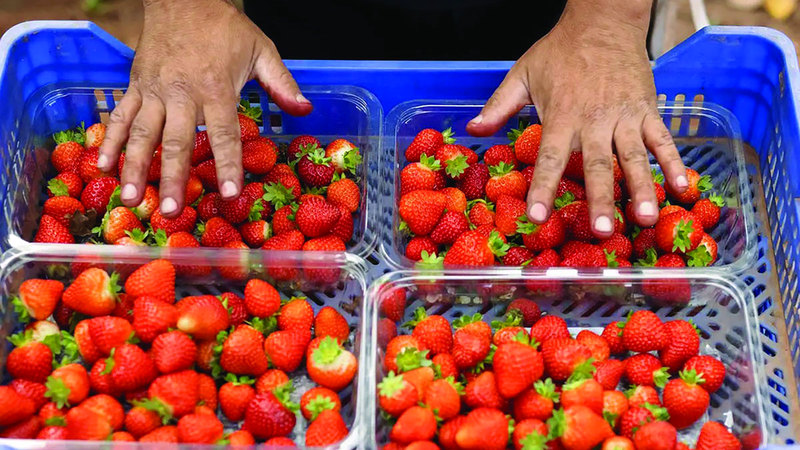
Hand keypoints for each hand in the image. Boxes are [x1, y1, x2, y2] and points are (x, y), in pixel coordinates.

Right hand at [98, 0, 311, 216]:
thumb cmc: (224, 27)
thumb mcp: (261, 50)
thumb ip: (281, 84)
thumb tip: (305, 110)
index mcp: (216, 89)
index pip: (224, 135)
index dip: (228, 165)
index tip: (229, 194)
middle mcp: (181, 94)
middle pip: (176, 143)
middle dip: (172, 179)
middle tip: (170, 211)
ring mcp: (153, 92)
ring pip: (140, 134)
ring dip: (133, 168)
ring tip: (129, 199)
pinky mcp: (134, 86)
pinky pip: (119, 116)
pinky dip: (108, 141)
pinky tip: (100, 166)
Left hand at [466, 0, 686, 237]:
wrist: (603, 20)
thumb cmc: (560, 50)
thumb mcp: (522, 74)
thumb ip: (499, 106)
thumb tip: (473, 130)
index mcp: (562, 115)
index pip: (550, 158)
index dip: (543, 189)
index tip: (537, 218)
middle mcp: (595, 120)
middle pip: (598, 165)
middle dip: (601, 199)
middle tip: (603, 232)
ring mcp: (626, 116)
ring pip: (635, 157)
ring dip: (642, 189)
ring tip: (646, 219)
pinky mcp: (648, 110)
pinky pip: (663, 140)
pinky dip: (675, 163)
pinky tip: (684, 189)